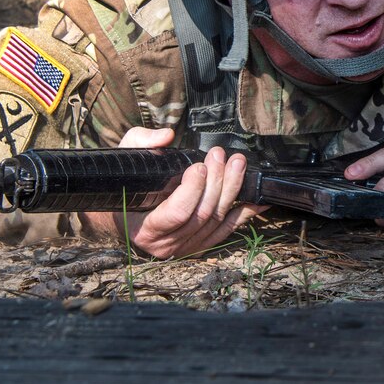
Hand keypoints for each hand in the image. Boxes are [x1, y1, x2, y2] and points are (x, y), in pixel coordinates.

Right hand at [79, 128, 266, 258]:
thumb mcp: (126, 159)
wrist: (124, 217)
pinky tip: (258, 198)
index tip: (199, 167)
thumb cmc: (125, 187)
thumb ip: (142, 143)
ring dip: (231, 190)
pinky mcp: (201, 244)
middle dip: (216, 182)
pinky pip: (227, 230)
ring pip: (216, 220)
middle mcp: (166, 244)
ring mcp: (186, 247)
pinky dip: (245, 214)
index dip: (191, 191)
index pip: (175, 213)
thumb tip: (167, 136)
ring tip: (237, 165)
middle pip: (202, 214)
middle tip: (221, 156)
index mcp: (145, 228)